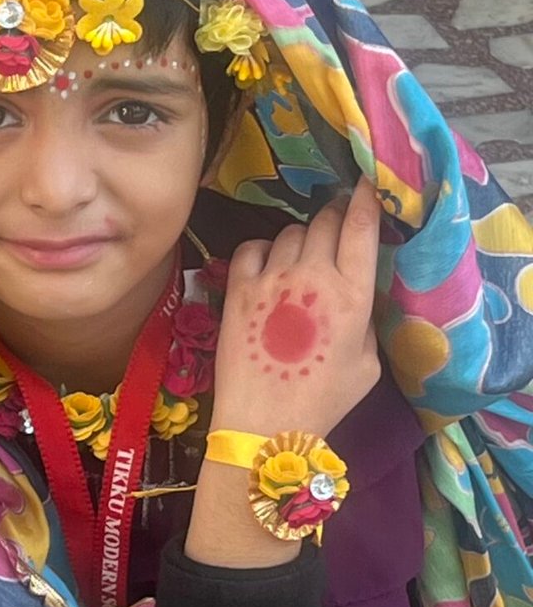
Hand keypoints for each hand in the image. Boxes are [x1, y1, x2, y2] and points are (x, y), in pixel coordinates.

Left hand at [212, 179, 382, 440]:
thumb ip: (366, 318)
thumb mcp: (367, 362)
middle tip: (337, 227)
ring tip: (304, 259)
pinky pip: (251, 248)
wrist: (263, 424)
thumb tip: (357, 293)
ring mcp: (271, 280)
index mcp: (352, 294)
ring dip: (302, 238)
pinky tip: (268, 267)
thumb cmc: (322, 400)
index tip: (369, 182)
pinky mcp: (238, 290)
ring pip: (291, 231)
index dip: (367, 196)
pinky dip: (263, 250)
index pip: (361, 224)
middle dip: (336, 216)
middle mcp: (313, 277)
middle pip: (326, 219)